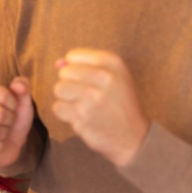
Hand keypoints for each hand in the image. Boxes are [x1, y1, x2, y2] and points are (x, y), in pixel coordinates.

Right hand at [0, 77, 35, 171]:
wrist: (9, 147)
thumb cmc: (13, 122)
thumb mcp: (23, 103)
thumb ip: (23, 88)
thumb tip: (16, 83)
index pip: (2, 94)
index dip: (13, 104)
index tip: (11, 109)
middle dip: (9, 120)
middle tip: (6, 123)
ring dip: (4, 134)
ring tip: (1, 133)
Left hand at [51, 49, 149, 166]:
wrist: (133, 136)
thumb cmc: (119, 103)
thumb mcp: (113, 76)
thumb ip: (84, 65)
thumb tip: (58, 63)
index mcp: (112, 62)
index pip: (73, 56)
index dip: (76, 69)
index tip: (89, 81)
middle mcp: (104, 77)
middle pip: (64, 73)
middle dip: (71, 84)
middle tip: (88, 96)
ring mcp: (92, 97)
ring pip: (59, 89)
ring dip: (67, 99)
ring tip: (84, 106)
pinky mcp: (82, 115)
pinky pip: (58, 107)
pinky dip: (66, 114)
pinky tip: (81, 117)